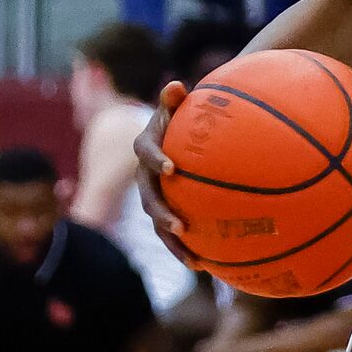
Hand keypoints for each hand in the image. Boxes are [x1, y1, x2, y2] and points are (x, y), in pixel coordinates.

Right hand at [132, 81, 201, 263]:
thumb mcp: (179, 106)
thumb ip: (176, 100)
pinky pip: (173, 233)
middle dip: (162, 214)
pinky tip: (207, 266)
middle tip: (181, 225)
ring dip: (173, 243)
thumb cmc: (183, 116)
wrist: (176, 133)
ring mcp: (153, 196)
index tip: (172, 168)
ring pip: (157, 224)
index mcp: (145, 146)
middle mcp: (143, 175)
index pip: (144, 152)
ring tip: (195, 262)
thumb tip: (176, 86)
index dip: (155, 159)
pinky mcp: (165, 211)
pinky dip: (187, 249)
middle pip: (148, 198)